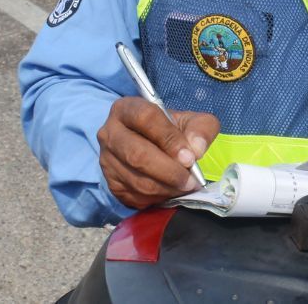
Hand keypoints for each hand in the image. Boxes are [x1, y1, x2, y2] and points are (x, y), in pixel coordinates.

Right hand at [98, 97, 219, 209]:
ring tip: (185, 187)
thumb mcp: (190, 121)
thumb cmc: (170, 131)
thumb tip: (196, 149)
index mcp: (126, 109)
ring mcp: (107, 160)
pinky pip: (135, 196)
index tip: (189, 157)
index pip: (146, 119)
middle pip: (137, 154)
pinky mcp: (111, 184)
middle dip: (169, 171)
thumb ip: (200, 128)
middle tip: (190, 180)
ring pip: (137, 180)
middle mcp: (110, 133)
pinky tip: (170, 191)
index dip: (169, 139)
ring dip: (166, 188)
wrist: (151, 147)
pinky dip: (157, 198)